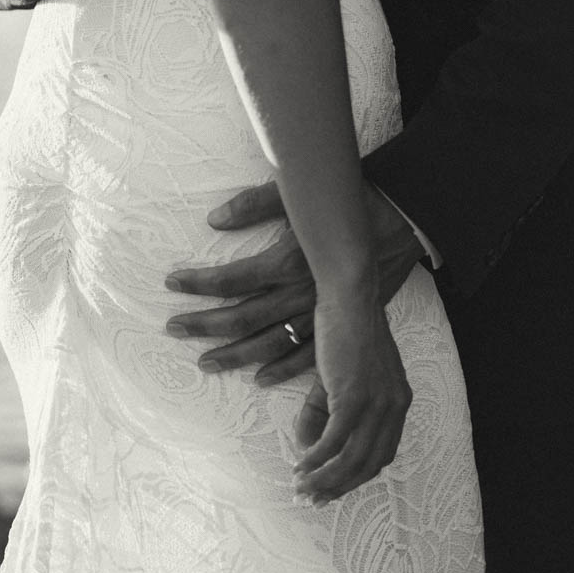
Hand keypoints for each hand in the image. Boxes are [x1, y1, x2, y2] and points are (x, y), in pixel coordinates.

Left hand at [163, 180, 425, 385]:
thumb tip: (214, 219)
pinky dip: (281, 369)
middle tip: (173, 328)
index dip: (199, 282)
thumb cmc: (348, 202)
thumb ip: (255, 203)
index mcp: (288, 260)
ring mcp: (319, 315)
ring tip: (204, 361)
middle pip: (241, 317)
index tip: (172, 282)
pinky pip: (305, 357)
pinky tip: (259, 377)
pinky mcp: (340, 326)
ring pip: (267, 343)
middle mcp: (299, 293)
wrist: (401, 222)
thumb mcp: (300, 194)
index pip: (231, 278)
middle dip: (203, 324)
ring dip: (233, 354)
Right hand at [291, 284, 410, 505]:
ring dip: (325, 478)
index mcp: (398, 402)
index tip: (332, 489)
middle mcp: (393, 407)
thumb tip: (305, 446)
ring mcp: (375, 404)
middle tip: (313, 497)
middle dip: (339, 486)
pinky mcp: (354, 397)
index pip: (381, 454)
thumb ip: (322, 411)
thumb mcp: (337, 377)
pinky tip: (301, 465)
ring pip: (351, 459)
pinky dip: (316, 459)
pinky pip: (334, 441)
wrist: (349, 297)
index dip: (356, 476)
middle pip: (368, 464)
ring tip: (301, 486)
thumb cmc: (344, 329)